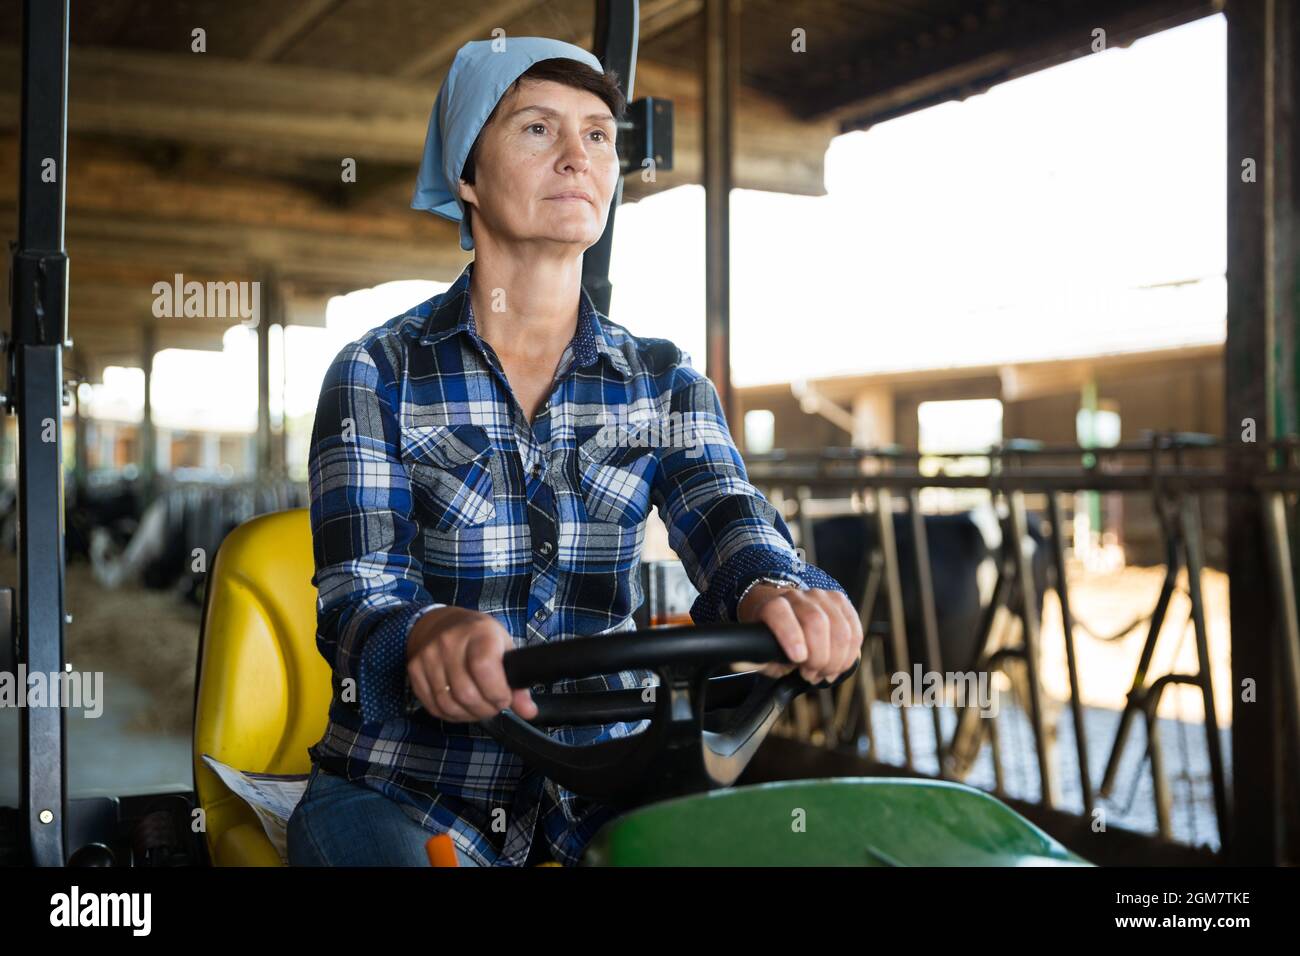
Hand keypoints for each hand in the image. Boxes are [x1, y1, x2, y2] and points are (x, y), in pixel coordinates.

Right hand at [405, 607, 538, 721]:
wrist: (441, 622)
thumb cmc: (479, 636)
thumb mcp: (504, 648)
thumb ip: (517, 682)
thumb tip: (529, 711)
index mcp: (479, 633)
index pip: (484, 668)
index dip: (497, 693)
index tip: (505, 698)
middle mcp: (449, 642)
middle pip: (465, 693)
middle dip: (485, 708)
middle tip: (493, 706)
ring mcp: (428, 656)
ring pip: (448, 704)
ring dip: (468, 714)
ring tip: (479, 707)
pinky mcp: (414, 669)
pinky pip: (432, 705)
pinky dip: (450, 714)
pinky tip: (461, 706)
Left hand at [736, 585, 862, 684]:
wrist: (783, 609)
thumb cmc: (771, 633)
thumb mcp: (756, 648)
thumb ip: (753, 658)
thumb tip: (744, 664)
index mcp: (771, 605)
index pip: (780, 613)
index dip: (791, 636)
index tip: (798, 659)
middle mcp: (797, 596)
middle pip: (816, 622)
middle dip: (819, 657)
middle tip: (811, 674)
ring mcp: (821, 597)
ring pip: (840, 628)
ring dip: (836, 659)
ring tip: (824, 672)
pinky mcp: (840, 602)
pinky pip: (854, 630)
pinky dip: (850, 653)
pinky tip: (838, 665)